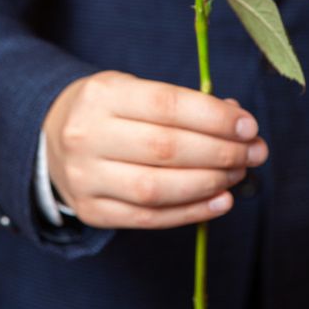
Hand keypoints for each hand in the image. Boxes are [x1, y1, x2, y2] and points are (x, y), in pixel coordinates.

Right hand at [44, 71, 268, 229]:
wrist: (53, 137)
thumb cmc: (110, 110)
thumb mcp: (136, 90)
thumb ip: (184, 104)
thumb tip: (237, 121)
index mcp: (102, 94)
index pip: (166, 104)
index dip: (212, 117)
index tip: (248, 126)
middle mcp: (88, 135)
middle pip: (165, 148)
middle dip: (220, 152)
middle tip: (254, 152)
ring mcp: (85, 177)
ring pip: (156, 187)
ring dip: (209, 182)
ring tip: (238, 174)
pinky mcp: (91, 210)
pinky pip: (148, 218)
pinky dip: (190, 212)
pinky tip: (220, 201)